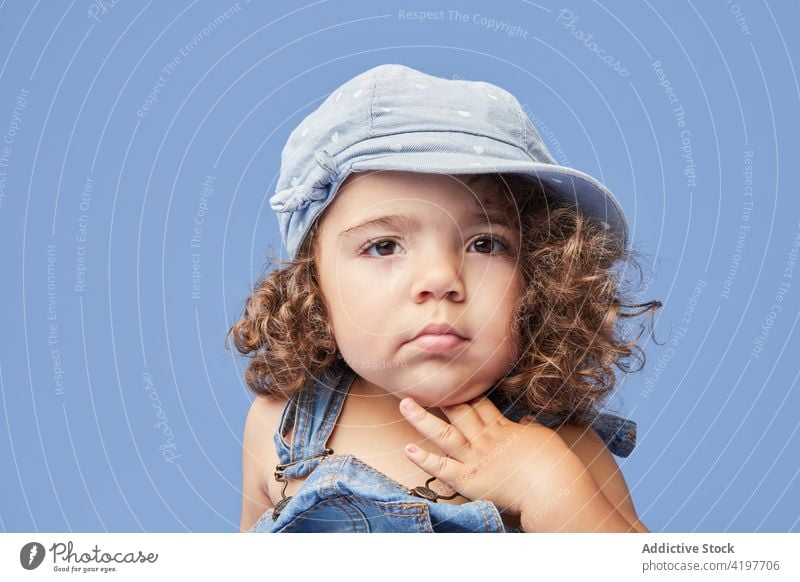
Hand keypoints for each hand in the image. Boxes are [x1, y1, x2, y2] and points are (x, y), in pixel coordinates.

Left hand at [399, 395, 581, 516]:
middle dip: (439, 397)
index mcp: (503, 429)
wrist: (554, 485)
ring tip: (404, 404)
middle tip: (421, 382)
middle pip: (458, 412)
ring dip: (422, 419)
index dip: (464, 392)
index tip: (451, 380)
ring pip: (443, 434)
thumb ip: (530, 428)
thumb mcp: (543, 437)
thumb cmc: (555, 463)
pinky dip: (424, 460)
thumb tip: (527, 419)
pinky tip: (408, 450)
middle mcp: (485, 439)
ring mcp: (474, 458)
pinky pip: (441, 468)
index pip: (480, 405)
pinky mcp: (468, 479)